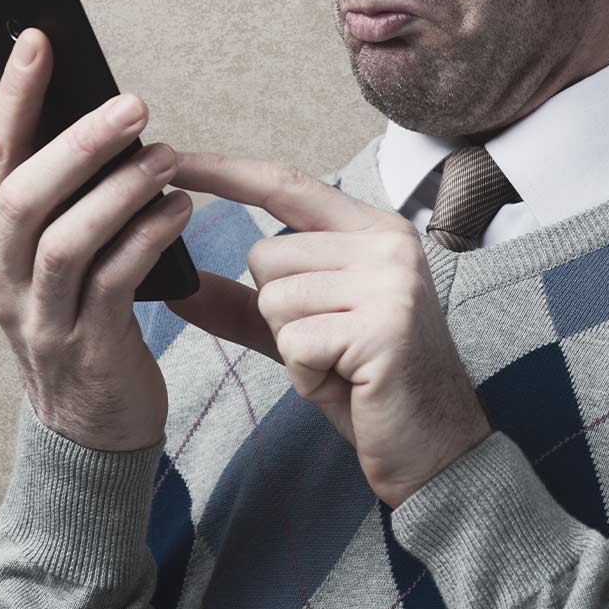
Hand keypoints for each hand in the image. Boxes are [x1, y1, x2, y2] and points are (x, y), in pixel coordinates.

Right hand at [0, 27, 193, 451]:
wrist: (88, 431)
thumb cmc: (83, 319)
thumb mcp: (58, 257)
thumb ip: (66, 195)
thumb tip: (104, 111)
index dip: (15, 95)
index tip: (41, 40)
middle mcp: (0, 277)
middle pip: (23, 195)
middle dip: (76, 141)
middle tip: (133, 103)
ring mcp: (38, 318)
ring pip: (65, 240)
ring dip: (118, 190)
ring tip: (166, 157)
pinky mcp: (87, 349)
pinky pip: (113, 284)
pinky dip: (147, 239)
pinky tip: (180, 210)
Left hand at [162, 152, 492, 509]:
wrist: (435, 446)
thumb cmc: (368, 384)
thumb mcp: (299, 332)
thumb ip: (242, 304)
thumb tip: (176, 285)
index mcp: (372, 230)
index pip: (285, 186)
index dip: (225, 173)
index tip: (173, 162)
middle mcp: (386, 244)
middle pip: (266, 256)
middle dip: (277, 313)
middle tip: (329, 347)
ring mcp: (389, 282)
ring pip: (274, 298)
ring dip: (293, 346)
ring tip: (342, 365)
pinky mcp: (382, 328)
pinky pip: (294, 342)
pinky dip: (306, 373)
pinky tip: (348, 382)